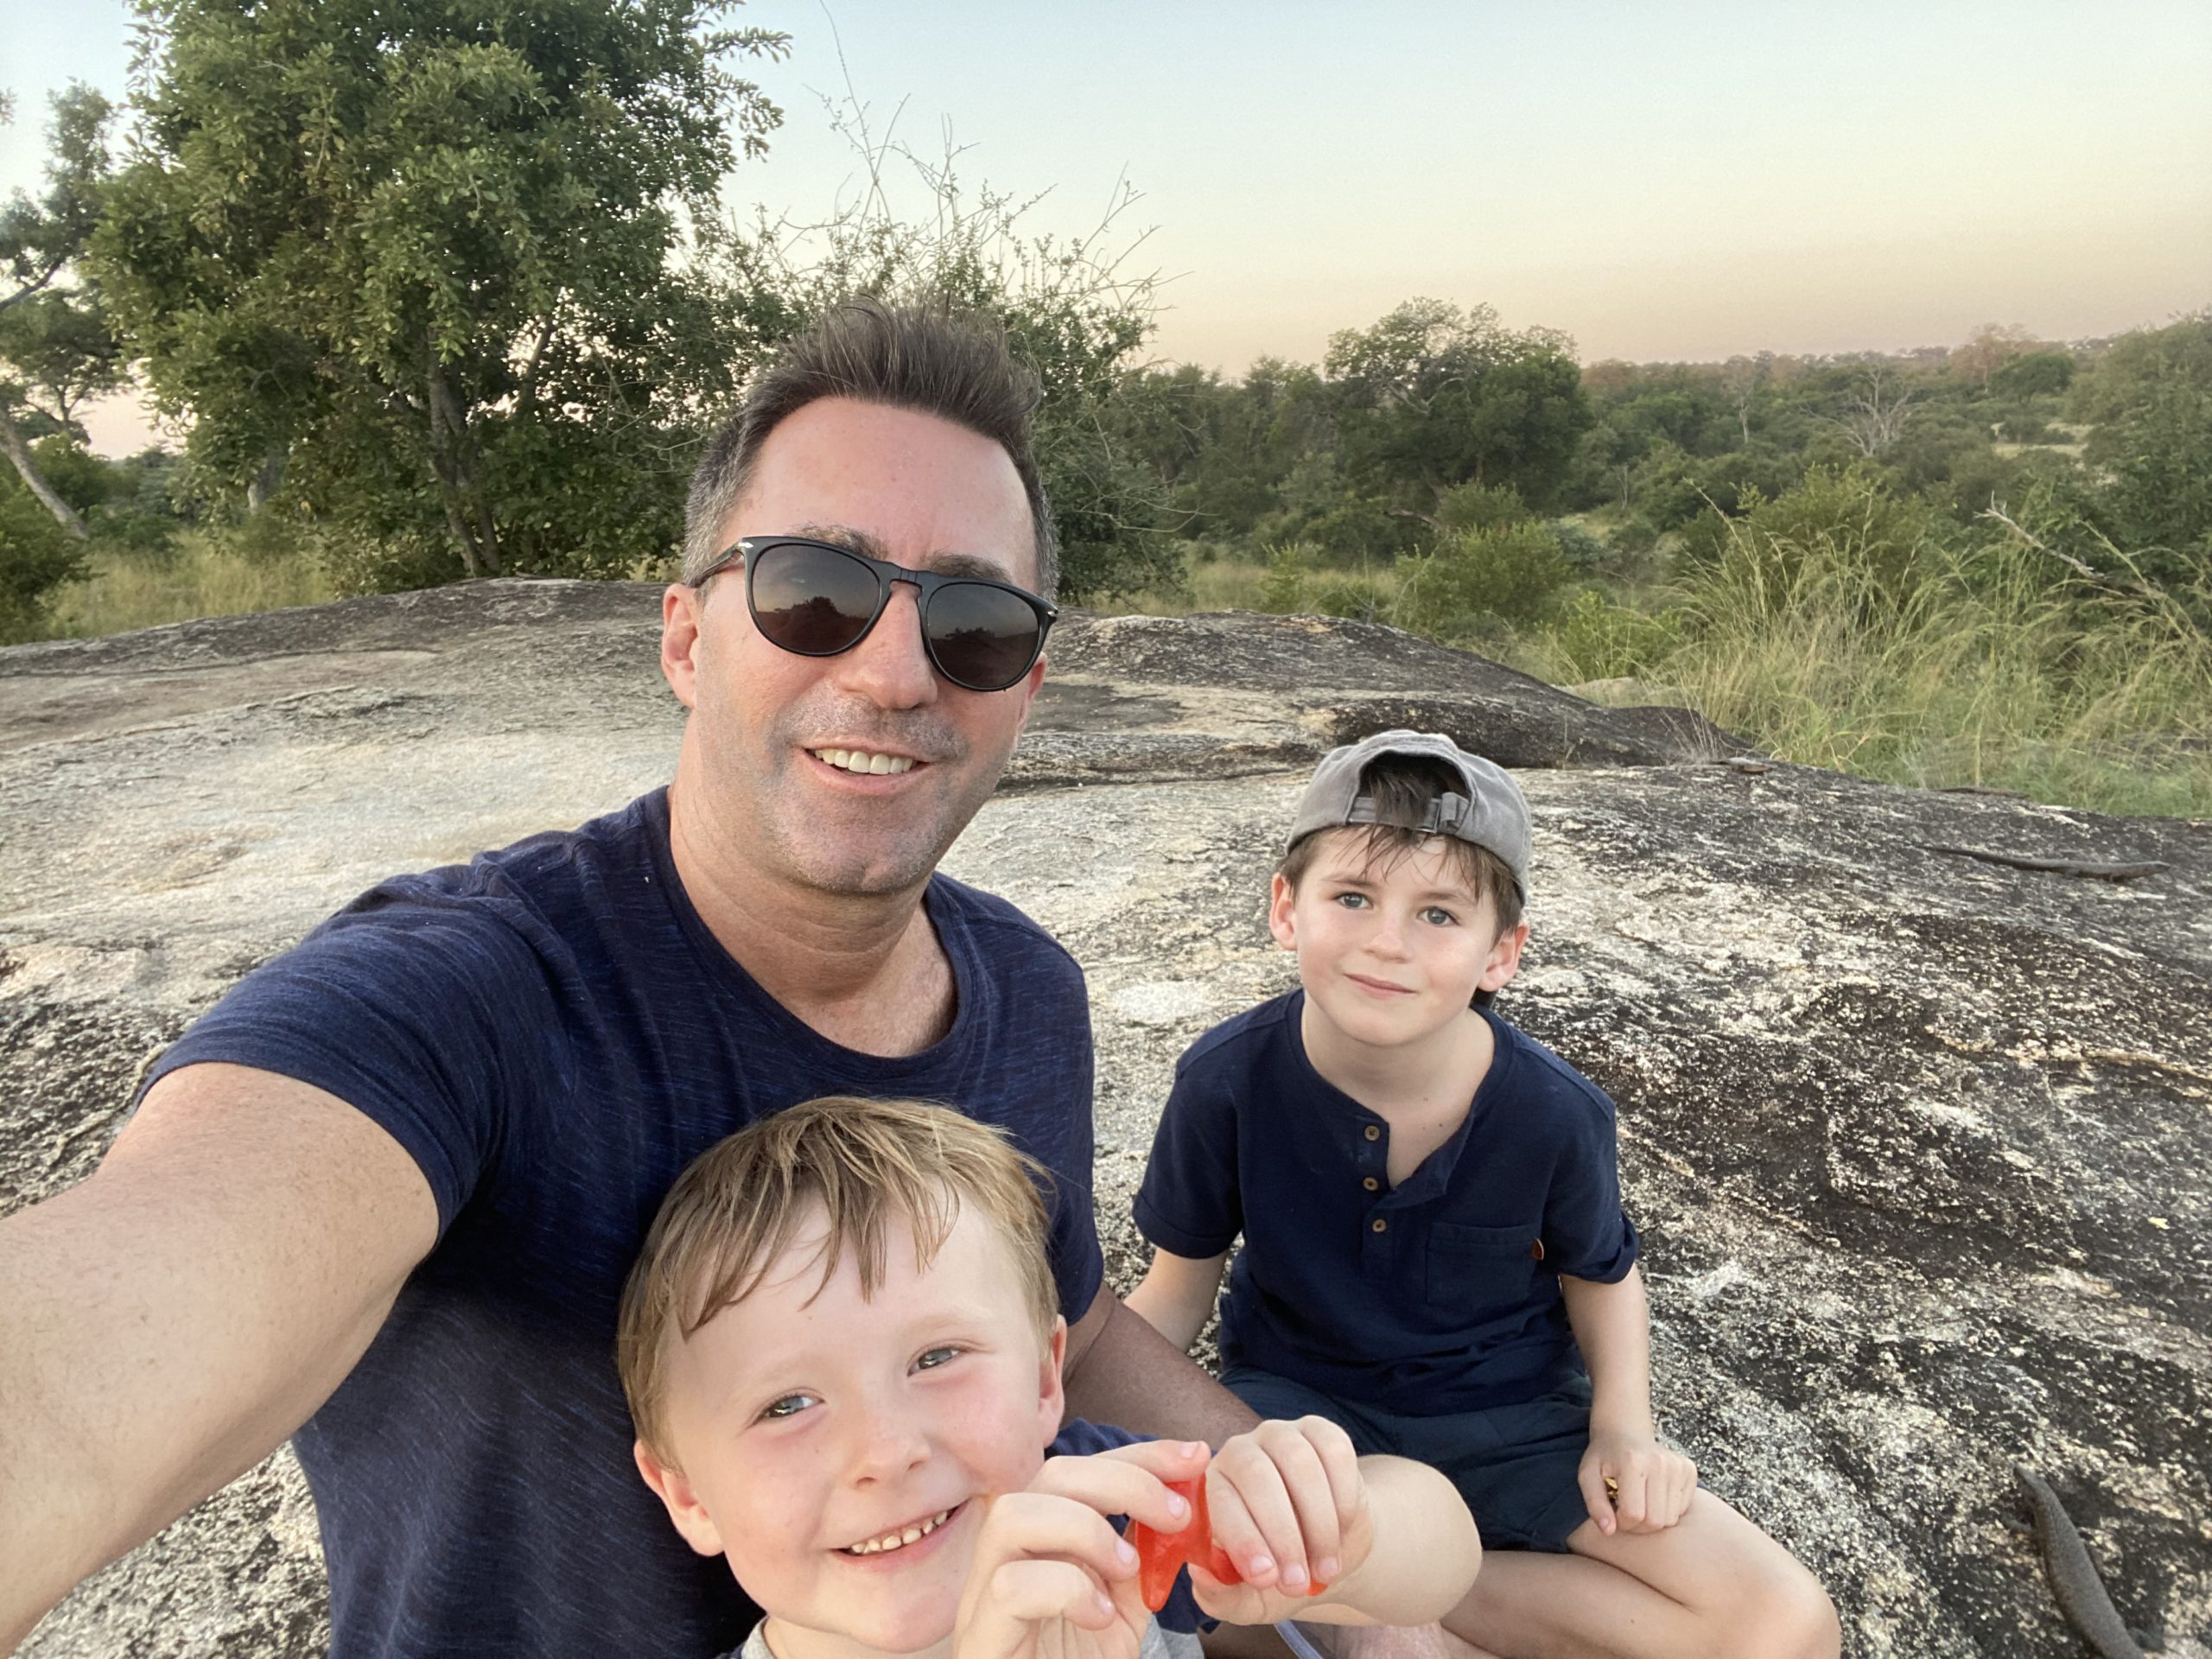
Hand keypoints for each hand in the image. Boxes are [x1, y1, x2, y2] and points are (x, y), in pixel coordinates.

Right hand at [956, 1439, 1207, 1658]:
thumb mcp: (1120, 1608)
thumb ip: (1139, 1560)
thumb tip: (1179, 1503)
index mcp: (1037, 1540)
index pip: (1081, 1470)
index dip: (1138, 1456)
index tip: (1195, 1457)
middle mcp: (1002, 1557)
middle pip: (1048, 1476)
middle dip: (1123, 1481)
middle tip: (1177, 1515)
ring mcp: (982, 1595)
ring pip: (1014, 1515)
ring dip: (1086, 1529)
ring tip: (1127, 1569)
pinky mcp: (981, 1637)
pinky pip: (1011, 1586)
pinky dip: (1067, 1588)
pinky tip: (1098, 1616)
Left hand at [1191, 1416, 1370, 1623]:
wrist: (1325, 1554)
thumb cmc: (1277, 1574)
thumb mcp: (1247, 1599)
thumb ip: (1220, 1597)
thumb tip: (1200, 1574)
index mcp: (1210, 1487)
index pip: (1221, 1503)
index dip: (1244, 1541)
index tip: (1266, 1579)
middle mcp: (1240, 1452)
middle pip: (1257, 1476)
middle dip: (1282, 1535)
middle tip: (1298, 1582)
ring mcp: (1281, 1436)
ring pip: (1300, 1464)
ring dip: (1318, 1523)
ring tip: (1325, 1568)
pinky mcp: (1320, 1432)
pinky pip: (1335, 1452)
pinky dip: (1344, 1495)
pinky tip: (1342, 1526)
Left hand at [1578, 1427, 1695, 1534]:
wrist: (1625, 1432)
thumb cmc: (1604, 1457)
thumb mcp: (1587, 1476)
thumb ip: (1595, 1504)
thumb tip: (1608, 1531)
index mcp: (1632, 1462)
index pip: (1634, 1514)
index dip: (1621, 1522)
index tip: (1614, 1512)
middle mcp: (1660, 1462)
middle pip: (1655, 1521)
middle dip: (1638, 1526)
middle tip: (1626, 1511)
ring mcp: (1678, 1465)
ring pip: (1670, 1519)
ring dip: (1653, 1519)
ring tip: (1639, 1502)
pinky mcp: (1689, 1469)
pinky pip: (1682, 1510)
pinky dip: (1667, 1510)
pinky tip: (1653, 1495)